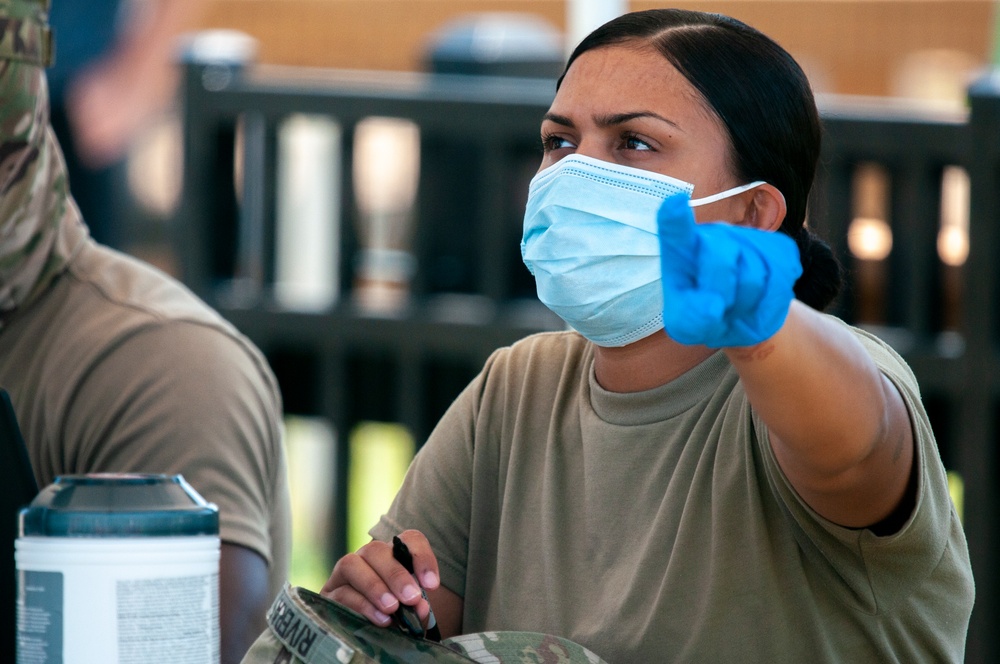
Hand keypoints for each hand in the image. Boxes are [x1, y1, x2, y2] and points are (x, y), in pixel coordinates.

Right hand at [321, 530, 439, 628]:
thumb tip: (419, 607)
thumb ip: (415, 607)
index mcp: (391, 556)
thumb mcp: (408, 611)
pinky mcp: (328, 595)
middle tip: (411, 598)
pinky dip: (362, 605)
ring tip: (392, 608)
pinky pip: (341, 593)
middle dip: (395, 574)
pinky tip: (379, 620)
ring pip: (351, 564)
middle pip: (376, 550)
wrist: (360, 636)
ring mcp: (343, 574)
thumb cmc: (392, 617)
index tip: (432, 584)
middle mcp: (366, 558)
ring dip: (374, 586)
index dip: (421, 557)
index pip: (408, 540)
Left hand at [657, 193, 801, 347]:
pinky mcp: (780, 247)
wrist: (742, 316)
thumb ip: (692, 318)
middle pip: (720, 258)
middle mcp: (713, 235)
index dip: (675, 218)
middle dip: (721, 291)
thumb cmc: (706, 316)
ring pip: (753, 275)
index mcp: (682, 253)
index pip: (677, 232)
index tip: (674, 202)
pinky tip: (758, 300)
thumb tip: (712, 306)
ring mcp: (747, 237)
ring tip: (736, 304)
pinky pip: (780, 278)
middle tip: (718, 306)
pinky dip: (770, 302)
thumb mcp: (688, 325)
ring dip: (746, 302)